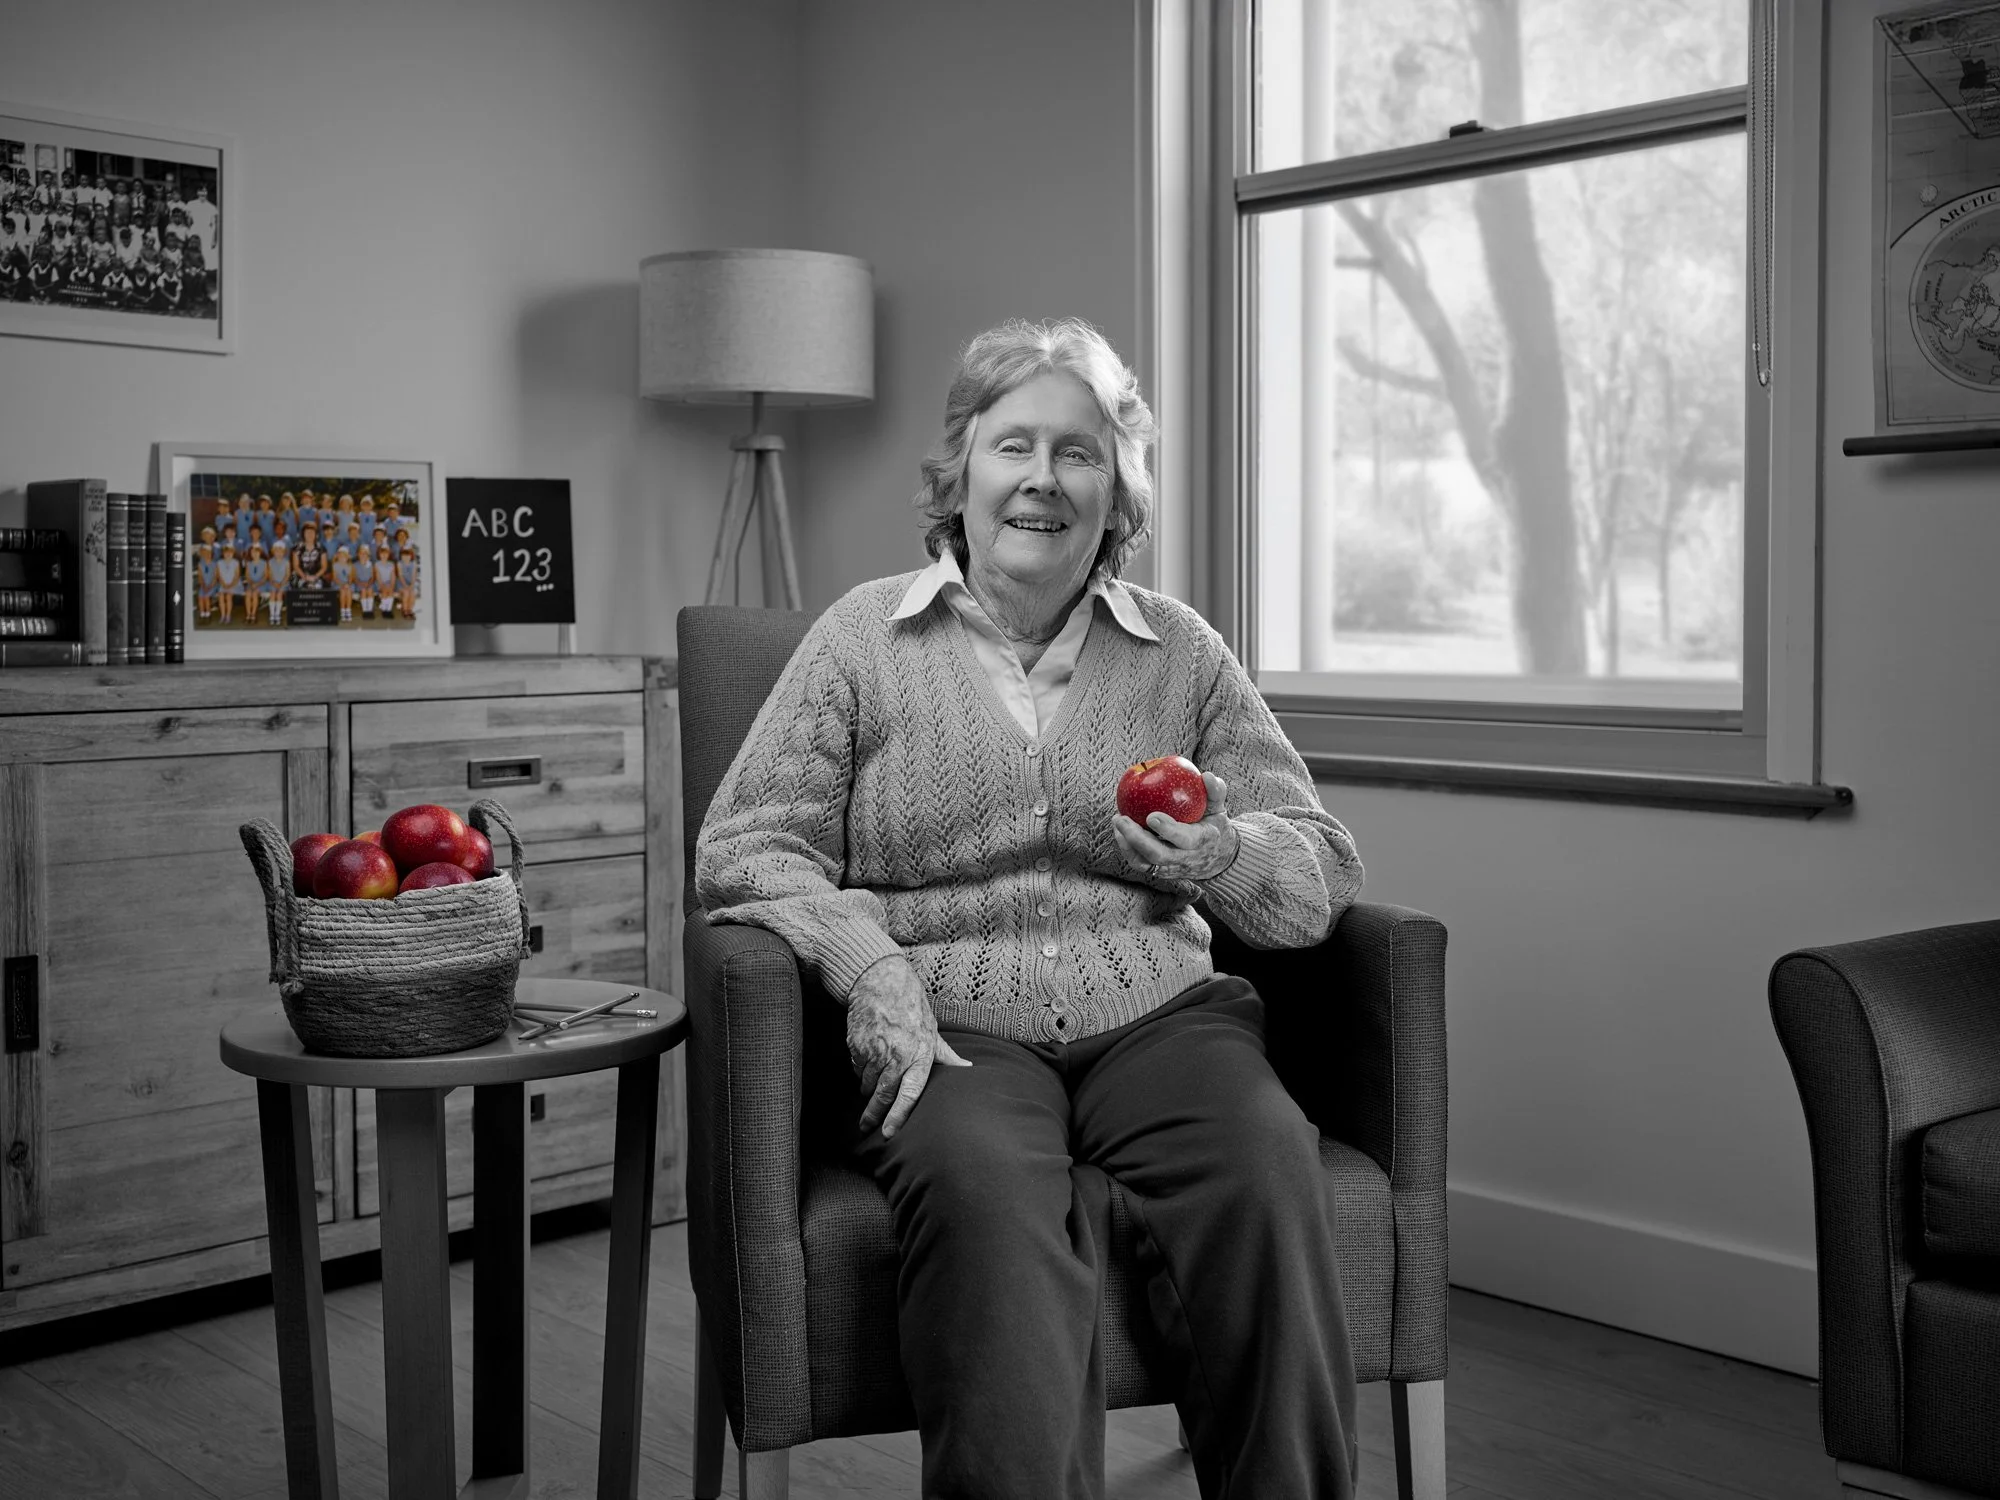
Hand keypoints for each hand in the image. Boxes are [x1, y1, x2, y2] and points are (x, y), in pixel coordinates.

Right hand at [845, 954, 970, 1138]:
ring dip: (867, 1089)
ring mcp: (874, 1051)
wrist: (880, 981)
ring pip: (866, 1084)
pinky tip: (867, 1057)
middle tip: (867, 1127)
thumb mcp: (932, 1030)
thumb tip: (967, 1069)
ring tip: (872, 1083)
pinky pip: (856, 1068)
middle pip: (883, 1095)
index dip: (899, 1116)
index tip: (890, 1132)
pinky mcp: (856, 1046)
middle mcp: (896, 1055)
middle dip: (873, 1115)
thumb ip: (946, 1055)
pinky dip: (860, 1069)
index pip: (909, 1093)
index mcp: (919, 1054)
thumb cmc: (910, 1006)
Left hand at [1111, 771, 1240, 883]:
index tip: (1152, 816)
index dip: (1169, 830)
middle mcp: (1186, 858)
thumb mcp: (1219, 808)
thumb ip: (1215, 791)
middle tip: (1121, 818)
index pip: (1185, 840)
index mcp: (1202, 841)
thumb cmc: (1213, 825)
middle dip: (1138, 838)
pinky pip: (1140, 863)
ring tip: (1117, 822)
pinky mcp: (1160, 870)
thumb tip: (1205, 776)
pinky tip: (1119, 831)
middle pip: (1159, 855)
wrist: (1217, 858)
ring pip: (1146, 863)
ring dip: (1127, 844)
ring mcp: (1172, 867)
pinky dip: (1127, 848)